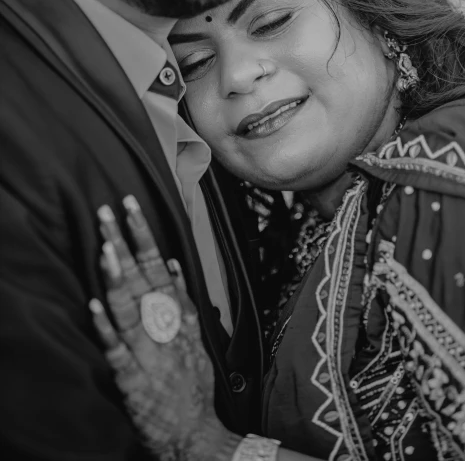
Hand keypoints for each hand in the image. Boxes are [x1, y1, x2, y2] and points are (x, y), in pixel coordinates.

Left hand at [89, 196, 238, 460]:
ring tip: (105, 247)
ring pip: (131, 307)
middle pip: (141, 278)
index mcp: (176, 314)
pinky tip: (94, 306)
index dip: (143, 235)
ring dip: (118, 277)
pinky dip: (107, 329)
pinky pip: (118, 350)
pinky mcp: (131, 379)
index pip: (158, 265)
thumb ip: (184, 300)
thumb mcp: (197, 334)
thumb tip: (173, 264)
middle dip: (125, 243)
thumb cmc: (193, 380)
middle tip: (108, 211)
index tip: (130, 207)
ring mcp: (147, 351)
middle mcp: (162, 327)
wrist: (194, 429)